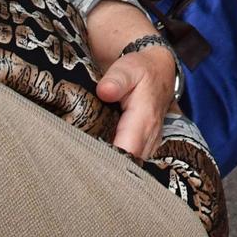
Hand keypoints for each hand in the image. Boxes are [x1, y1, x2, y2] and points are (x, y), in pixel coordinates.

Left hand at [86, 0, 176, 160]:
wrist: (158, 72)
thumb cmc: (139, 70)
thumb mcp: (129, 68)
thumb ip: (117, 79)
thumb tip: (105, 91)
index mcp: (145, 119)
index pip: (127, 151)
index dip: (108, 162)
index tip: (85, 164)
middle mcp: (150, 138)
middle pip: (127, 165)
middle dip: (104, 169)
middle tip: (78, 168)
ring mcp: (149, 146)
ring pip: (129, 167)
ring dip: (108, 168)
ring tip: (84, 167)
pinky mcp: (145, 149)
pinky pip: (131, 163)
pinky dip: (114, 164)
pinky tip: (96, 162)